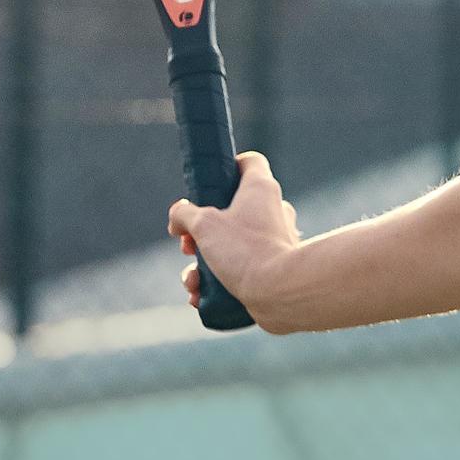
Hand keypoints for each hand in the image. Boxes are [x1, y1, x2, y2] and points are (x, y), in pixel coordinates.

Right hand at [166, 149, 300, 318]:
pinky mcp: (274, 269)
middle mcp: (273, 211)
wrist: (282, 293)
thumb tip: (177, 217)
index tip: (206, 185)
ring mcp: (275, 241)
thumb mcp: (203, 225)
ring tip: (192, 281)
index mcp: (260, 189)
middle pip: (231, 209)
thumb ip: (184, 214)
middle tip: (188, 246)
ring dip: (204, 264)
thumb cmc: (245, 250)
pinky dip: (219, 283)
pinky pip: (242, 270)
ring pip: (232, 245)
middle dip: (201, 232)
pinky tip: (200, 297)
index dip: (226, 167)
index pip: (249, 162)